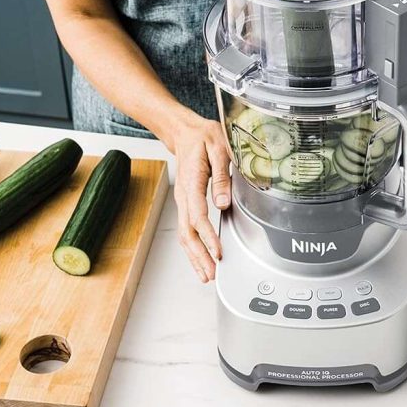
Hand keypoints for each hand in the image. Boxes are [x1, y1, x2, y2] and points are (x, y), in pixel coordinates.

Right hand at [170, 114, 231, 282]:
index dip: (208, 236)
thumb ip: (223, 176)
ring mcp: (182, 200)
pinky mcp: (185, 203)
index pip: (198, 216)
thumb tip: (223, 203)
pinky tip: (199, 259)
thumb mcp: (218, 148)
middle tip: (211, 273)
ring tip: (206, 274)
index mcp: (192, 182)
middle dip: (199, 255)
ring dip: (194, 256)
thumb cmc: (202, 137)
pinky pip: (186, 229)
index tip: (218, 252)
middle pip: (188, 232)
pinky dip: (192, 247)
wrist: (183, 132)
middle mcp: (183, 195)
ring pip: (184, 234)